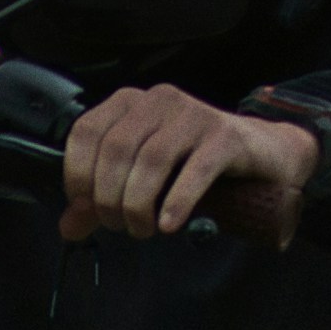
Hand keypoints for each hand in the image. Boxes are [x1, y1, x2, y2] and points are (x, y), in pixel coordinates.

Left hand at [61, 84, 322, 250]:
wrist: (261, 156)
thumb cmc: (194, 165)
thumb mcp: (143, 179)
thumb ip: (102, 199)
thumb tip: (69, 227)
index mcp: (130, 103)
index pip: (85, 133)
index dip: (78, 175)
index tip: (86, 208)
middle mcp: (159, 100)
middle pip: (117, 150)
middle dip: (110, 199)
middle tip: (120, 226)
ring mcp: (194, 115)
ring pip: (151, 161)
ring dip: (139, 205)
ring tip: (142, 230)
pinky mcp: (225, 136)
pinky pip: (194, 170)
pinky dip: (176, 202)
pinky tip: (169, 224)